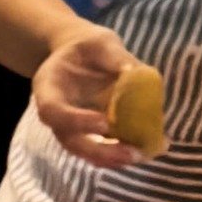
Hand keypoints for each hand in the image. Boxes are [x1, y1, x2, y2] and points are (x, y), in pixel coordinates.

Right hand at [31, 20, 141, 167]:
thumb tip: (138, 75)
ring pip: (87, 152)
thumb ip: (116, 56)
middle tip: (131, 153)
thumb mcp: (101, 43)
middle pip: (70, 142)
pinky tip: (153, 148)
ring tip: (145, 154)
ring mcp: (72, 129)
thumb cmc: (88, 47)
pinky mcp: (91, 136)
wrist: (82, 56)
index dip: (76, 121)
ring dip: (115, 158)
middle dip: (100, 151)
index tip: (104, 123)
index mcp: (48, 87)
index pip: (52, 111)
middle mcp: (56, 115)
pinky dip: (126, 151)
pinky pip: (104, 150)